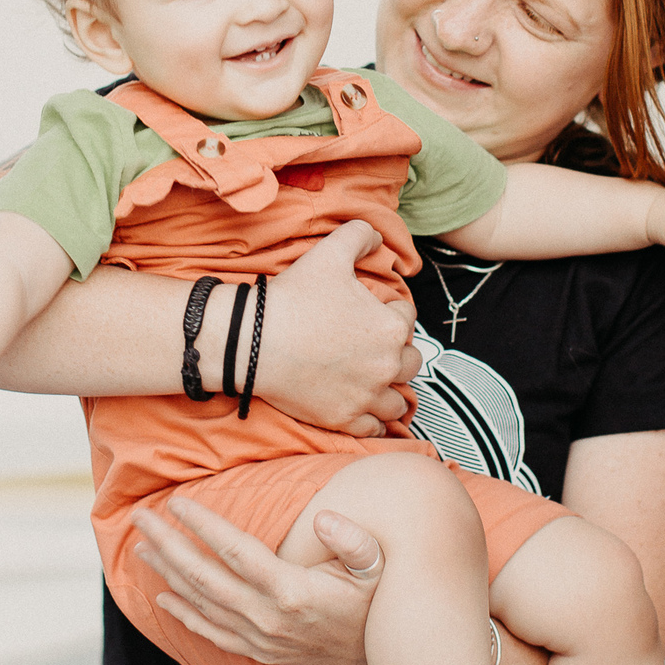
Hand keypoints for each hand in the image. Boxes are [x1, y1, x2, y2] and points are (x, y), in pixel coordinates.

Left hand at [131, 496, 383, 664]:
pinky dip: (184, 615)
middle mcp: (268, 618)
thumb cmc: (379, 604)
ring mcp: (260, 638)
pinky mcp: (260, 652)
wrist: (384, 659)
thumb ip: (355, 541)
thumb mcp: (380, 567)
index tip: (176, 501)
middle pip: (205, 576)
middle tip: (140, 518)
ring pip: (201, 603)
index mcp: (291, 591)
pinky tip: (163, 598)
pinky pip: (212, 634)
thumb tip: (325, 517)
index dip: (203, 524)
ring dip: (168, 574)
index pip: (235, 550)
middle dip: (168, 544)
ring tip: (141, 548)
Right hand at [257, 220, 420, 435]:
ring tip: (376, 382)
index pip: (408, 317)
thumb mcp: (330, 252)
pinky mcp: (345, 419)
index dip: (390, 311)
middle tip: (374, 347)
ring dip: (391, 390)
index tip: (370, 312)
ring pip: (398, 401)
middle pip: (411, 361)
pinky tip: (364, 411)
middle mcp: (387, 365)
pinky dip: (374, 422)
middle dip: (397, 353)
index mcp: (392, 326)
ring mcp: (367, 396)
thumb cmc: (293, 297)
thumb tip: (377, 237)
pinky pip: (375, 429)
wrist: (253, 341)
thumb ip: (361, 234)